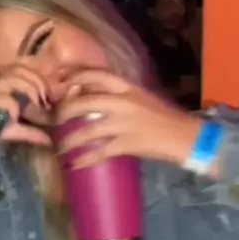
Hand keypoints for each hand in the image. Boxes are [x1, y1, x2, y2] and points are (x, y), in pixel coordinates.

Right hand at [0, 62, 51, 153]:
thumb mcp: (8, 132)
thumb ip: (27, 132)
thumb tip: (48, 139)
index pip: (20, 68)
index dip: (37, 77)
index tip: (48, 96)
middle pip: (18, 71)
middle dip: (36, 84)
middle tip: (44, 102)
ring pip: (9, 80)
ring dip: (27, 90)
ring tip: (35, 107)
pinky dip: (10, 106)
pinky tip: (14, 117)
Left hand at [55, 68, 200, 167]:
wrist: (185, 136)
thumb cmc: (164, 117)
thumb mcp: (141, 97)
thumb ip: (118, 95)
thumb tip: (90, 97)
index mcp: (127, 87)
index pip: (95, 74)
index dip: (73, 76)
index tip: (58, 81)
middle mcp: (122, 102)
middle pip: (82, 102)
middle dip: (63, 113)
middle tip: (53, 121)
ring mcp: (123, 123)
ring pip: (86, 130)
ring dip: (69, 141)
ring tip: (59, 148)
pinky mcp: (126, 144)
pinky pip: (98, 152)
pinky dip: (83, 160)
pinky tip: (73, 165)